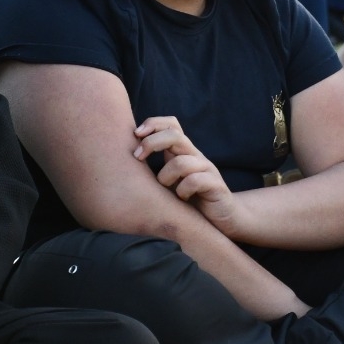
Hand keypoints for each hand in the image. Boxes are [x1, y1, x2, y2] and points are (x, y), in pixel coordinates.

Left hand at [134, 116, 239, 235]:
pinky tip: (182, 198)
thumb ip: (153, 170)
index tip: (135, 135)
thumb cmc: (190, 202)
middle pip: (175, 135)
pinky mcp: (216, 186)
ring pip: (181, 161)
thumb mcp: (169, 183)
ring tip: (165, 188)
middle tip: (137, 157)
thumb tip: (120, 163)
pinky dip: (184, 189)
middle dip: (151, 143)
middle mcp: (195, 156)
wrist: (223, 220)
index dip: (153, 123)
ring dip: (166, 175)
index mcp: (183, 153)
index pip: (171, 124)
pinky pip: (196, 180)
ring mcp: (207, 170)